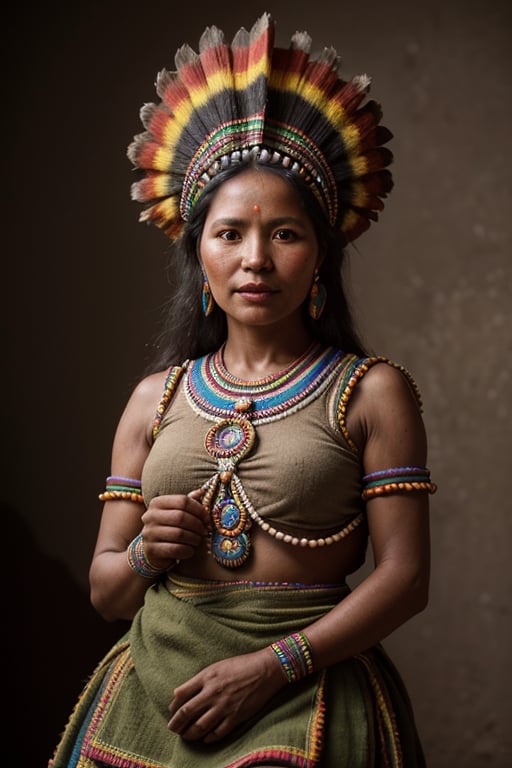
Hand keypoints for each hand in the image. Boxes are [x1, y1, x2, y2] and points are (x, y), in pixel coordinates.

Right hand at [140, 489, 208, 568]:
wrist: (153, 551)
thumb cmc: (169, 527)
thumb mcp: (177, 512)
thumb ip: (188, 502)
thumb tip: (202, 491)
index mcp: (157, 502)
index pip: (182, 501)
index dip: (199, 509)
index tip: (207, 518)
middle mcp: (150, 516)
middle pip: (180, 517)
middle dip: (197, 525)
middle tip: (204, 531)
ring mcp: (149, 533)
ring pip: (178, 534)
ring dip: (194, 538)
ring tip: (198, 540)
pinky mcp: (151, 550)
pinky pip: (175, 549)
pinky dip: (187, 550)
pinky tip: (190, 550)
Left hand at [167, 648, 285, 741]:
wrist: (265, 670)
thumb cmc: (240, 665)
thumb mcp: (216, 667)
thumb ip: (199, 680)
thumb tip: (180, 694)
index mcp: (207, 677)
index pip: (181, 695)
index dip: (173, 706)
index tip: (172, 711)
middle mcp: (213, 692)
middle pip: (186, 713)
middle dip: (176, 724)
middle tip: (172, 729)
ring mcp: (224, 706)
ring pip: (199, 726)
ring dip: (190, 734)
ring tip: (186, 736)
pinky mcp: (236, 716)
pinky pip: (218, 733)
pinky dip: (209, 738)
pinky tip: (205, 739)